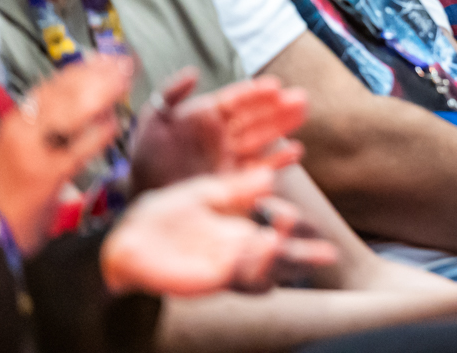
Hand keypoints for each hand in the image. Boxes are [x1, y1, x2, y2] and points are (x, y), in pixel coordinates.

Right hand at [0, 53, 132, 253]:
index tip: (107, 58)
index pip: (52, 84)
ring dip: (102, 95)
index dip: (83, 68)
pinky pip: (78, 148)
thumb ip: (45, 123)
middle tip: (124, 64)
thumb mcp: (19, 146)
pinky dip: (99, 133)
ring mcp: (33, 152)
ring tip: (124, 84)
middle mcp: (21, 131)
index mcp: (15, 122)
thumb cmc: (8, 190)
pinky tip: (115, 124)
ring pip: (70, 112)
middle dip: (97, 75)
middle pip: (63, 92)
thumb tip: (83, 99)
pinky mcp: (46, 176)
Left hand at [100, 166, 339, 296]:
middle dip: (306, 256)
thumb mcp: (206, 192)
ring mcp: (226, 267)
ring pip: (268, 275)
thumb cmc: (165, 214)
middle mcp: (239, 251)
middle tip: (328, 252)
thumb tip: (270, 176)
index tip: (301, 217)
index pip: (278, 231)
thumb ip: (238, 187)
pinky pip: (242, 280)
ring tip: (296, 249)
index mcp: (240, 228)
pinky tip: (266, 251)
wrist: (128, 238)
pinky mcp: (211, 279)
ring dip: (284, 264)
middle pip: (282, 259)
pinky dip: (258, 269)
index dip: (295, 225)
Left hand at [129, 70, 308, 192]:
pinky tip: (295, 152)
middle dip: (277, 108)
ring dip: (283, 126)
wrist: (143, 198)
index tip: (274, 85)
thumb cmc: (145, 160)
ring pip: (262, 138)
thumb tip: (194, 72)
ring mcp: (229, 158)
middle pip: (255, 117)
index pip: (235, 101)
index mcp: (205, 117)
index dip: (254, 93)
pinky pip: (261, 168)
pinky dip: (278, 160)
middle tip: (300, 97)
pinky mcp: (233, 181)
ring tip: (303, 113)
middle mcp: (222, 136)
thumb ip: (171, 94)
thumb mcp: (151, 121)